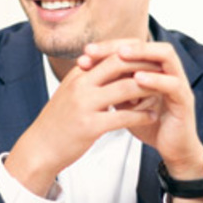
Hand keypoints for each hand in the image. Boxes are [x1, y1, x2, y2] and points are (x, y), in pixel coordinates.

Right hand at [5, 45, 159, 194]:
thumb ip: (88, 78)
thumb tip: (109, 66)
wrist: (39, 149)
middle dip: (144, 65)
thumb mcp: (70, 92)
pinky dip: (142, 115)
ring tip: (162, 92)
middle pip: (119, 64)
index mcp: (77, 75)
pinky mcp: (90, 126)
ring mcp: (84, 105)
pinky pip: (123, 117)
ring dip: (148, 89)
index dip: (132, 53)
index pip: (109, 53)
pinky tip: (152, 116)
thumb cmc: (57, 122)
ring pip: (125, 88)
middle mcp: (80, 85)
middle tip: (163, 69)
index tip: (150, 57)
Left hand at [81, 41, 202, 177]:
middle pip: (148, 44)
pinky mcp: (185, 100)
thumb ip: (113, 87)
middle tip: (97, 50)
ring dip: (142, 53)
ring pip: (166, 56)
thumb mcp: (124, 103)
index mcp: (153, 69)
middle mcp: (167, 71)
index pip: (132, 47)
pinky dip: (156, 79)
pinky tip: (138, 79)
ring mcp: (179, 83)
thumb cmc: (148, 125)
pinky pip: (173, 84)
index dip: (109, 47)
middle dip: (121, 45)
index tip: (86, 53)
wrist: (171, 150)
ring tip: (120, 55)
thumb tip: (87, 73)